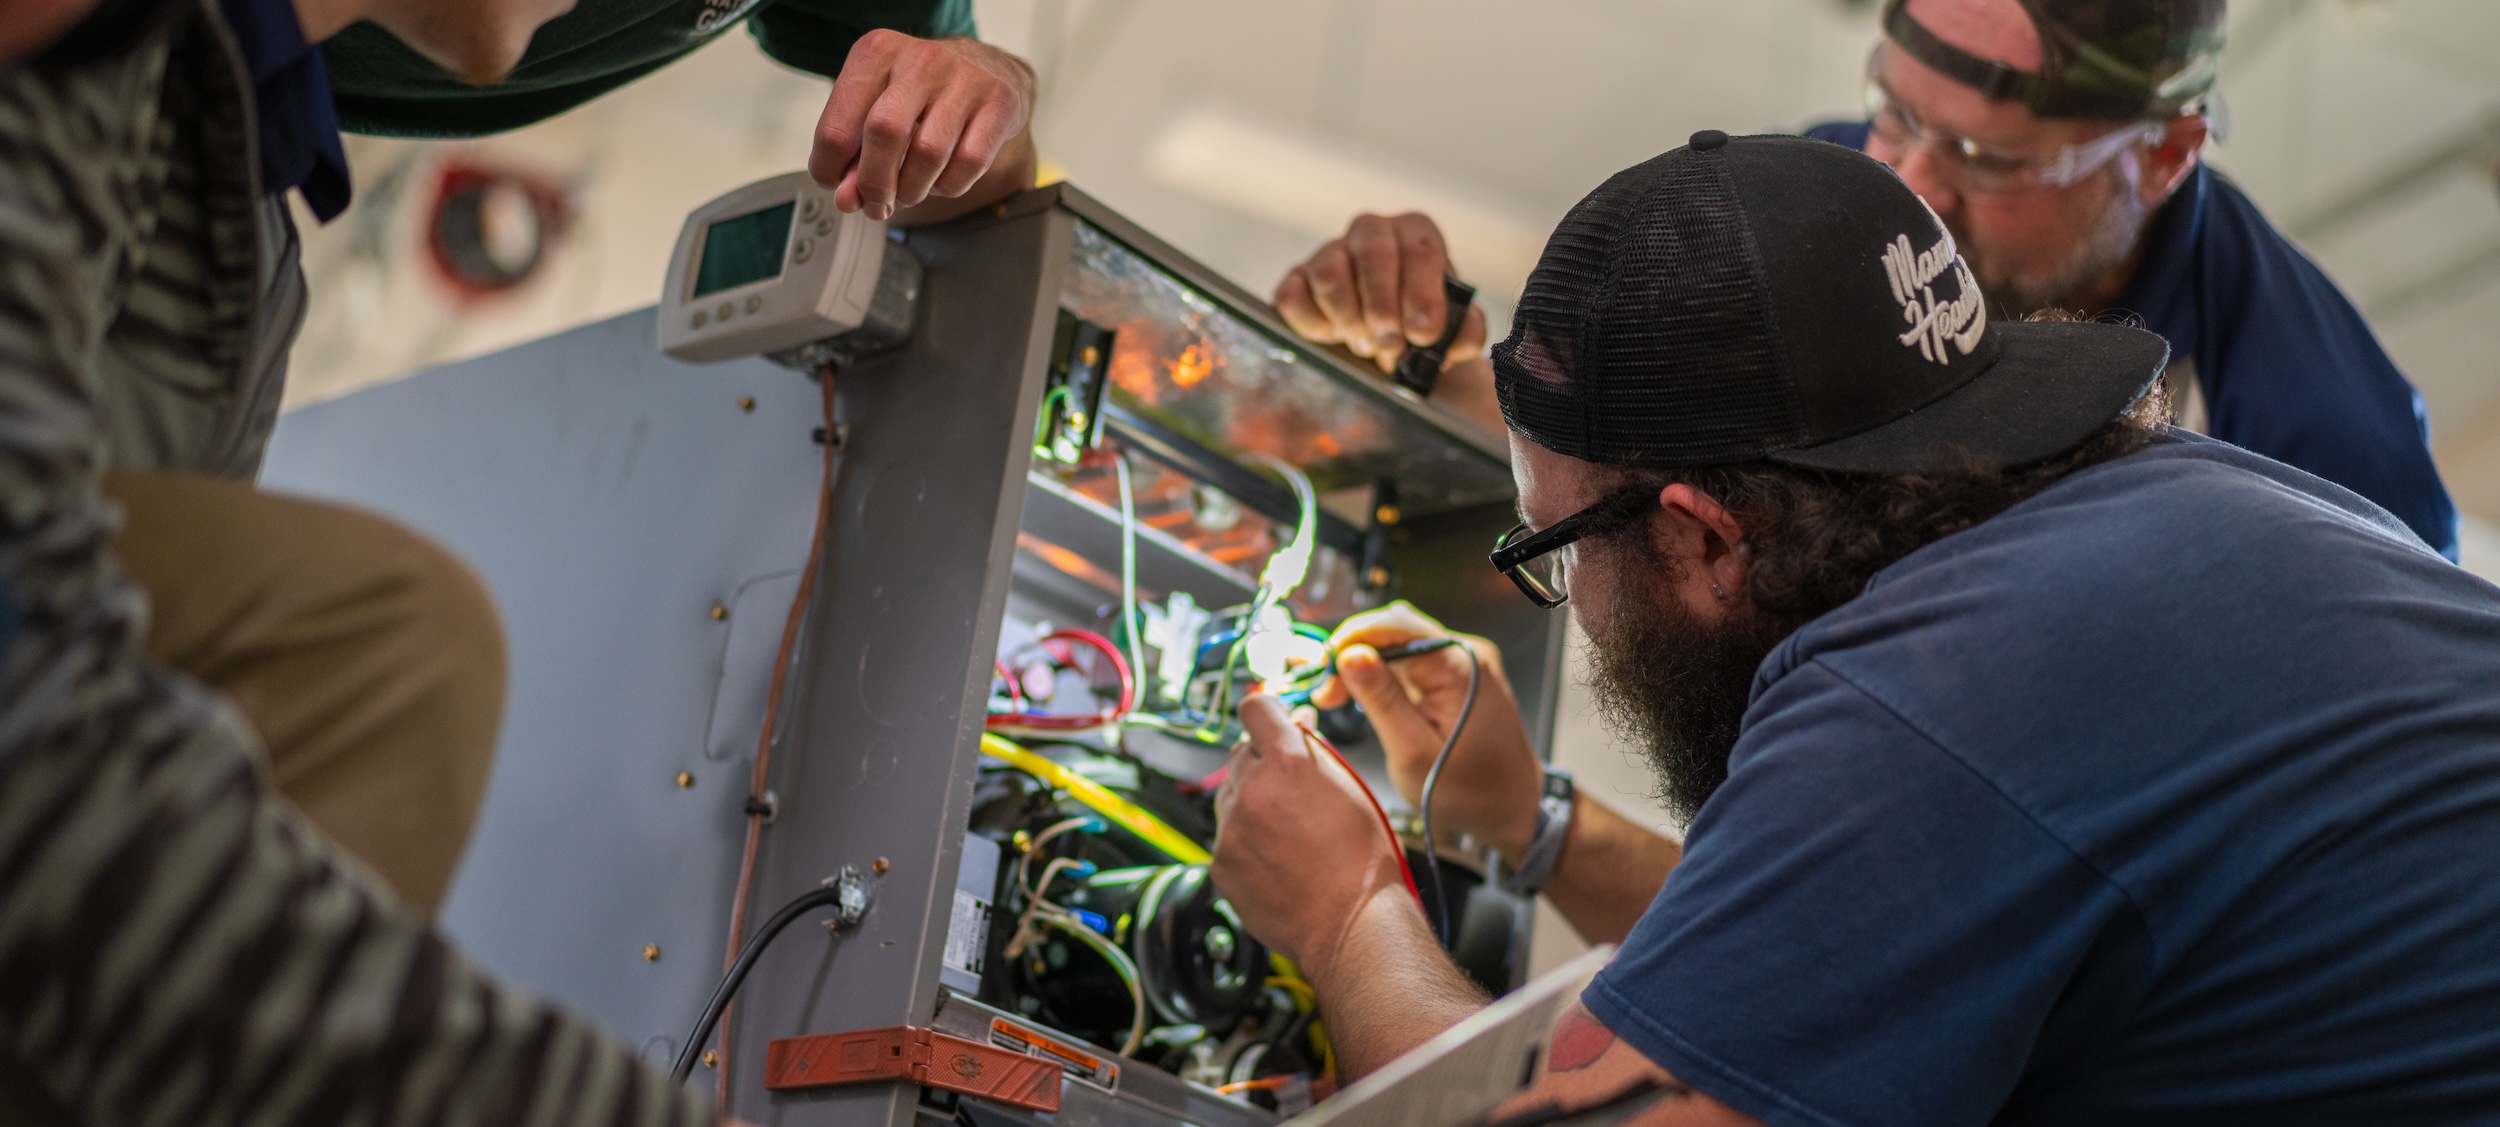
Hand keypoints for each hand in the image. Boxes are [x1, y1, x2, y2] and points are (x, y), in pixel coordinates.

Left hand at [809, 32, 1036, 221]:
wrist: (988, 69)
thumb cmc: (922, 92)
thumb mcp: (876, 107)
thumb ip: (855, 154)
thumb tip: (848, 200)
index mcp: (877, 53)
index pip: (836, 127)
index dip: (830, 171)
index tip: (838, 186)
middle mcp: (920, 59)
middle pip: (884, 134)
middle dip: (874, 184)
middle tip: (875, 203)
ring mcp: (965, 78)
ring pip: (929, 153)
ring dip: (912, 190)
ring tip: (908, 191)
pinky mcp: (999, 102)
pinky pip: (969, 163)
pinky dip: (948, 185)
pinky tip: (940, 178)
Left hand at [1211, 695, 1410, 973]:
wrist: (1351, 924)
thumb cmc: (1363, 862)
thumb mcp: (1351, 789)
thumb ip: (1317, 752)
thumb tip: (1298, 727)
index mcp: (1288, 763)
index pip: (1255, 708)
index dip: (1264, 712)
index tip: (1268, 720)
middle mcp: (1252, 790)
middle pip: (1241, 754)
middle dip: (1262, 764)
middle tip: (1289, 788)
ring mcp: (1231, 828)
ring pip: (1229, 796)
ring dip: (1250, 803)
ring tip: (1287, 832)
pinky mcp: (1220, 862)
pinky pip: (1225, 837)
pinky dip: (1244, 842)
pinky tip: (1276, 859)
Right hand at [1275, 213, 1487, 376]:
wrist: (1391, 342)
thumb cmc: (1422, 327)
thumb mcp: (1454, 330)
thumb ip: (1466, 332)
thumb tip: (1459, 337)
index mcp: (1416, 234)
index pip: (1420, 248)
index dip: (1422, 292)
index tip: (1422, 333)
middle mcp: (1372, 232)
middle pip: (1373, 253)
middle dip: (1382, 308)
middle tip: (1390, 346)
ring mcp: (1330, 252)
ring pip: (1330, 273)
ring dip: (1349, 319)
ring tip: (1365, 345)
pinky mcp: (1297, 279)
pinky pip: (1293, 296)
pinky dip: (1313, 324)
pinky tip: (1333, 338)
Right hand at [1314, 602, 1542, 860]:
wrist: (1513, 807)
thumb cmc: (1467, 790)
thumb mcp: (1413, 752)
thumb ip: (1381, 699)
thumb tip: (1348, 655)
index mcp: (1461, 666)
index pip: (1396, 625)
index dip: (1351, 640)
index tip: (1322, 671)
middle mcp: (1468, 652)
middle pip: (1397, 629)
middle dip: (1354, 653)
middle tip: (1326, 692)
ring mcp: (1467, 661)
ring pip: (1402, 643)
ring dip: (1366, 665)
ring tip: (1338, 697)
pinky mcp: (1461, 675)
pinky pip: (1415, 661)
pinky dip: (1386, 675)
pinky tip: (1367, 698)